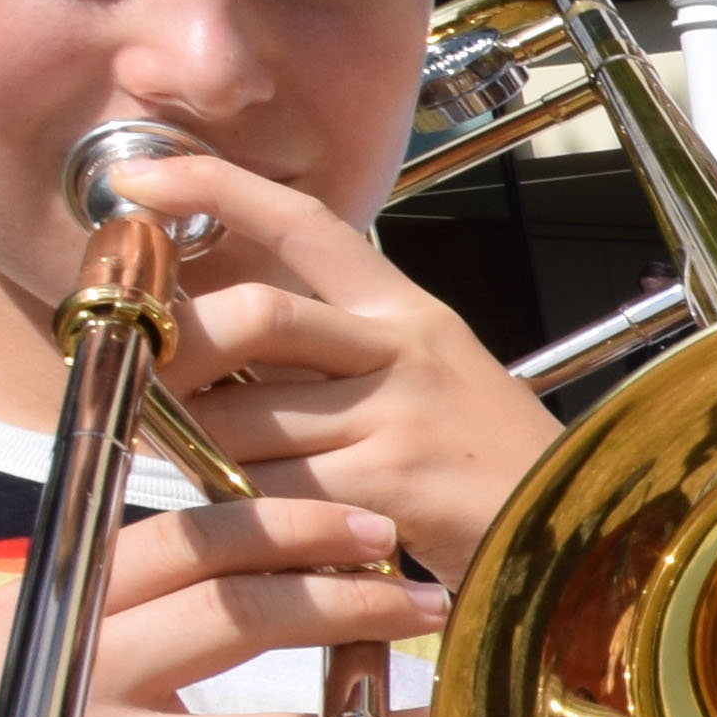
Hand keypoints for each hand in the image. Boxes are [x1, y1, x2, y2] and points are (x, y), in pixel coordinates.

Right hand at [0, 497, 444, 716]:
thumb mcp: (38, 675)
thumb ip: (125, 626)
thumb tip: (255, 575)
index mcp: (45, 610)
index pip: (180, 542)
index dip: (284, 525)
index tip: (368, 524)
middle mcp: (67, 672)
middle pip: (232, 612)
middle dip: (345, 597)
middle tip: (427, 595)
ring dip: (371, 703)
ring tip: (443, 687)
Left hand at [135, 145, 563, 572]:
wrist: (579, 540)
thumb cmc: (483, 470)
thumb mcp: (421, 382)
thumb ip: (331, 358)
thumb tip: (211, 350)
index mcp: (403, 311)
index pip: (304, 223)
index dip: (215, 187)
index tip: (137, 176)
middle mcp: (404, 347)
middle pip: (258, 315)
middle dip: (181, 348)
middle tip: (144, 381)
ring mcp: (402, 413)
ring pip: (248, 419)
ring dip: (203, 453)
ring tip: (204, 474)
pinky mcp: (397, 482)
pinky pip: (280, 491)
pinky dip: (250, 514)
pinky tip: (261, 530)